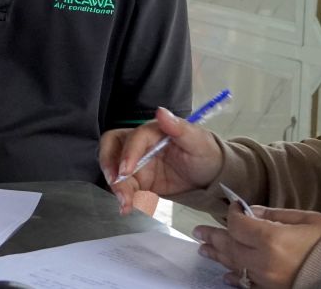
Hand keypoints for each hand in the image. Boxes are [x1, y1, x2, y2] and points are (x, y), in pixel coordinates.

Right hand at [100, 107, 222, 214]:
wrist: (211, 177)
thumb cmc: (205, 153)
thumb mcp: (197, 141)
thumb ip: (179, 127)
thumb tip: (161, 112)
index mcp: (153, 131)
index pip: (133, 138)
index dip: (127, 153)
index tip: (126, 171)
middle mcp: (140, 145)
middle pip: (112, 147)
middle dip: (109, 165)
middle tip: (115, 184)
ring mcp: (138, 164)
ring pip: (117, 171)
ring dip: (117, 187)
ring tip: (125, 204)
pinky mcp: (140, 181)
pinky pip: (126, 188)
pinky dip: (125, 198)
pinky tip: (128, 208)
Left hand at [194, 206, 320, 288]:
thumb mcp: (306, 219)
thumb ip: (276, 214)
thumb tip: (253, 210)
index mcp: (271, 239)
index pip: (238, 224)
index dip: (233, 213)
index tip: (234, 206)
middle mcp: (263, 261)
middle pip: (230, 245)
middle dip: (214, 236)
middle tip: (198, 231)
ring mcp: (265, 279)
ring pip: (233, 265)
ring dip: (218, 255)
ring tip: (204, 248)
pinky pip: (246, 283)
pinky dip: (233, 277)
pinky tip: (224, 274)